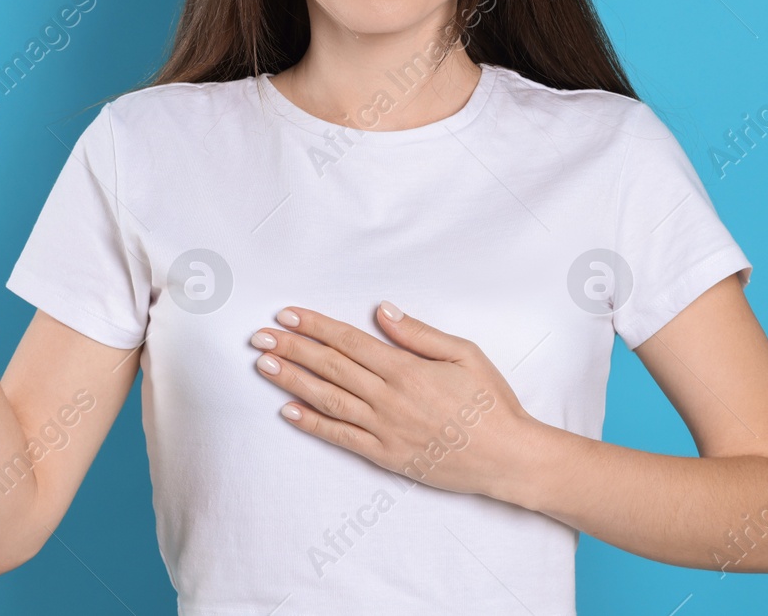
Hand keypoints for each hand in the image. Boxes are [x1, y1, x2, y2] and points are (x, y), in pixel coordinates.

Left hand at [248, 302, 537, 500]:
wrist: (507, 457)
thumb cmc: (490, 402)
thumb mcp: (464, 354)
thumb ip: (419, 333)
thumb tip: (383, 311)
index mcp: (406, 369)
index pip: (349, 342)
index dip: (315, 326)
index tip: (287, 315)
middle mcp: (388, 398)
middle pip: (330, 367)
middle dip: (292, 348)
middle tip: (259, 336)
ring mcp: (384, 430)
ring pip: (328, 400)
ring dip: (292, 381)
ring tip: (264, 365)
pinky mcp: (386, 456)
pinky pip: (341, 437)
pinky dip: (312, 424)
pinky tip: (289, 411)